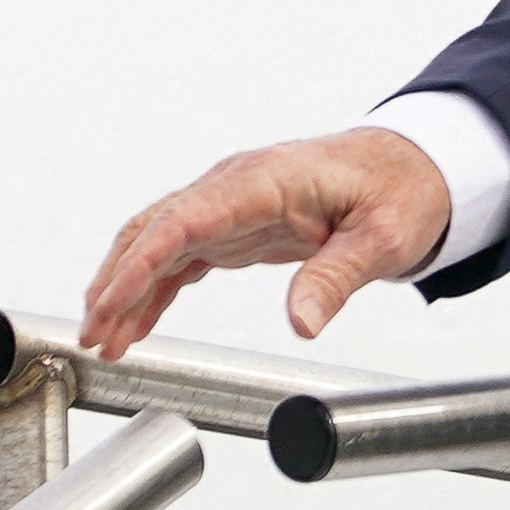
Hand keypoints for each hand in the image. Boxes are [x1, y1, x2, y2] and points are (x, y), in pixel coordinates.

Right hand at [79, 127, 454, 359]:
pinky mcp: (237, 226)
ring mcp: (231, 206)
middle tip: (91, 337)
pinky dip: (154, 291)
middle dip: (114, 282)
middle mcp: (236, 187)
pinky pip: (182, 258)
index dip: (140, 263)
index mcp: (264, 180)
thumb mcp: (383, 237)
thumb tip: (301, 323)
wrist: (419, 167)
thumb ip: (337, 276)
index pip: (183, 219)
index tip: (109, 304)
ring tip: (102, 343)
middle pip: (154, 230)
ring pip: (159, 245)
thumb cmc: (403, 191)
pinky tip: (135, 327)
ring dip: (126, 291)